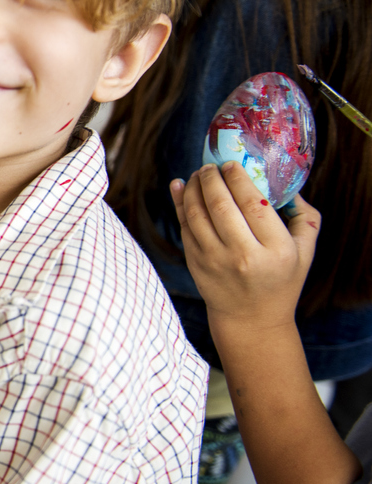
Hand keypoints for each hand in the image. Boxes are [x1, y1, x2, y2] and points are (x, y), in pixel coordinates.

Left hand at [171, 161, 319, 334]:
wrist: (251, 319)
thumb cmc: (281, 280)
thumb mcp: (305, 253)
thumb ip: (305, 218)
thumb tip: (291, 187)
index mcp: (275, 250)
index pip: (253, 204)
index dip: (238, 178)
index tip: (231, 164)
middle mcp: (243, 255)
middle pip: (221, 204)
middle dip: (212, 178)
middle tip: (210, 165)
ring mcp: (215, 260)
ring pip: (197, 213)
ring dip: (193, 187)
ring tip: (198, 174)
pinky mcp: (195, 263)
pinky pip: (184, 226)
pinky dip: (179, 203)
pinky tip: (180, 187)